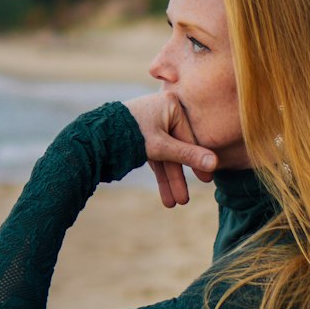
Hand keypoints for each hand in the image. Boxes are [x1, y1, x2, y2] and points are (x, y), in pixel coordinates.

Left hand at [125, 92, 216, 208]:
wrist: (94, 136)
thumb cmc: (131, 135)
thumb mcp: (163, 148)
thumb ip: (189, 155)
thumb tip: (215, 164)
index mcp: (171, 104)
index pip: (189, 137)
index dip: (198, 162)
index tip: (206, 181)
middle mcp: (163, 111)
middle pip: (177, 149)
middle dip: (178, 178)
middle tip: (185, 200)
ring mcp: (152, 124)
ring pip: (165, 156)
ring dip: (168, 180)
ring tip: (172, 204)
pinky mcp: (142, 135)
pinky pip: (155, 156)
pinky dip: (158, 173)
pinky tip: (165, 193)